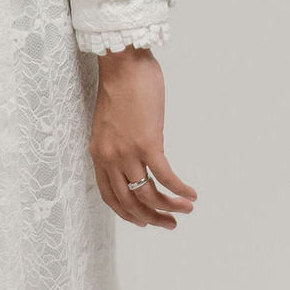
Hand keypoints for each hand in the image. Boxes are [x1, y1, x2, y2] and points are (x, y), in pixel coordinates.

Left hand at [88, 47, 195, 227]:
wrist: (122, 64)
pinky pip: (165, 176)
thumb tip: (139, 152)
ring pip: (148, 194)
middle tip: (169, 224)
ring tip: (185, 211)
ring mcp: (127, 152)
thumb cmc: (120, 85)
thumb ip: (120, 142)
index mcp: (98, 153)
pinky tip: (191, 194)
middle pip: (129, 202)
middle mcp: (109, 158)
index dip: (127, 213)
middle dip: (151, 218)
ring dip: (169, 208)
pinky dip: (179, 190)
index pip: (109, 195)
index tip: (143, 221)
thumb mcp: (110, 122)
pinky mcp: (147, 144)